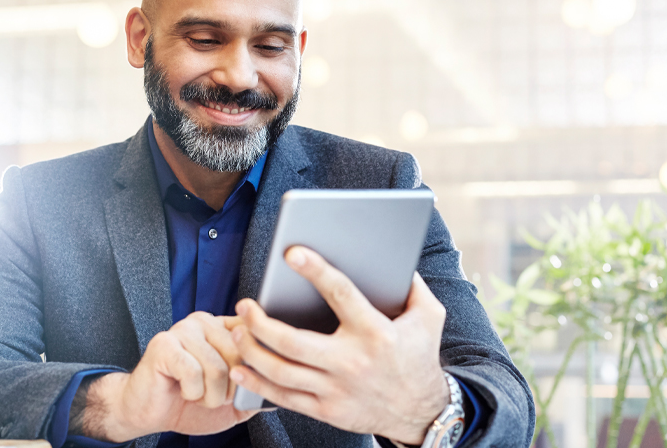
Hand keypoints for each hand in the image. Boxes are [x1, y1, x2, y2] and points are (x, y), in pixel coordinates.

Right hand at [82, 312, 258, 441]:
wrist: (149, 412)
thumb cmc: (188, 402)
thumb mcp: (231, 401)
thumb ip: (255, 391)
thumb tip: (283, 394)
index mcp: (223, 328)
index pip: (254, 334)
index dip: (256, 363)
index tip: (246, 381)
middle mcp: (204, 322)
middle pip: (240, 354)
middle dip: (230, 388)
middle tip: (213, 395)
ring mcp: (182, 329)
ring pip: (218, 367)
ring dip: (210, 396)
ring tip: (197, 395)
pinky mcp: (164, 344)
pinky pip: (194, 373)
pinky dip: (192, 393)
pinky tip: (182, 391)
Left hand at [229, 246, 449, 445]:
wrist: (422, 413)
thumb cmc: (420, 357)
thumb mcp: (429, 317)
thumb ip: (413, 285)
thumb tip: (396, 256)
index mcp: (375, 332)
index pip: (340, 294)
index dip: (315, 271)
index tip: (291, 253)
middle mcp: (352, 362)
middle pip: (293, 342)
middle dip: (260, 322)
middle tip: (244, 305)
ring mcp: (337, 390)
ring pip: (282, 371)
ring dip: (252, 350)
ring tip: (238, 331)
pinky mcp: (328, 411)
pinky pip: (284, 398)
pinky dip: (257, 383)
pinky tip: (241, 367)